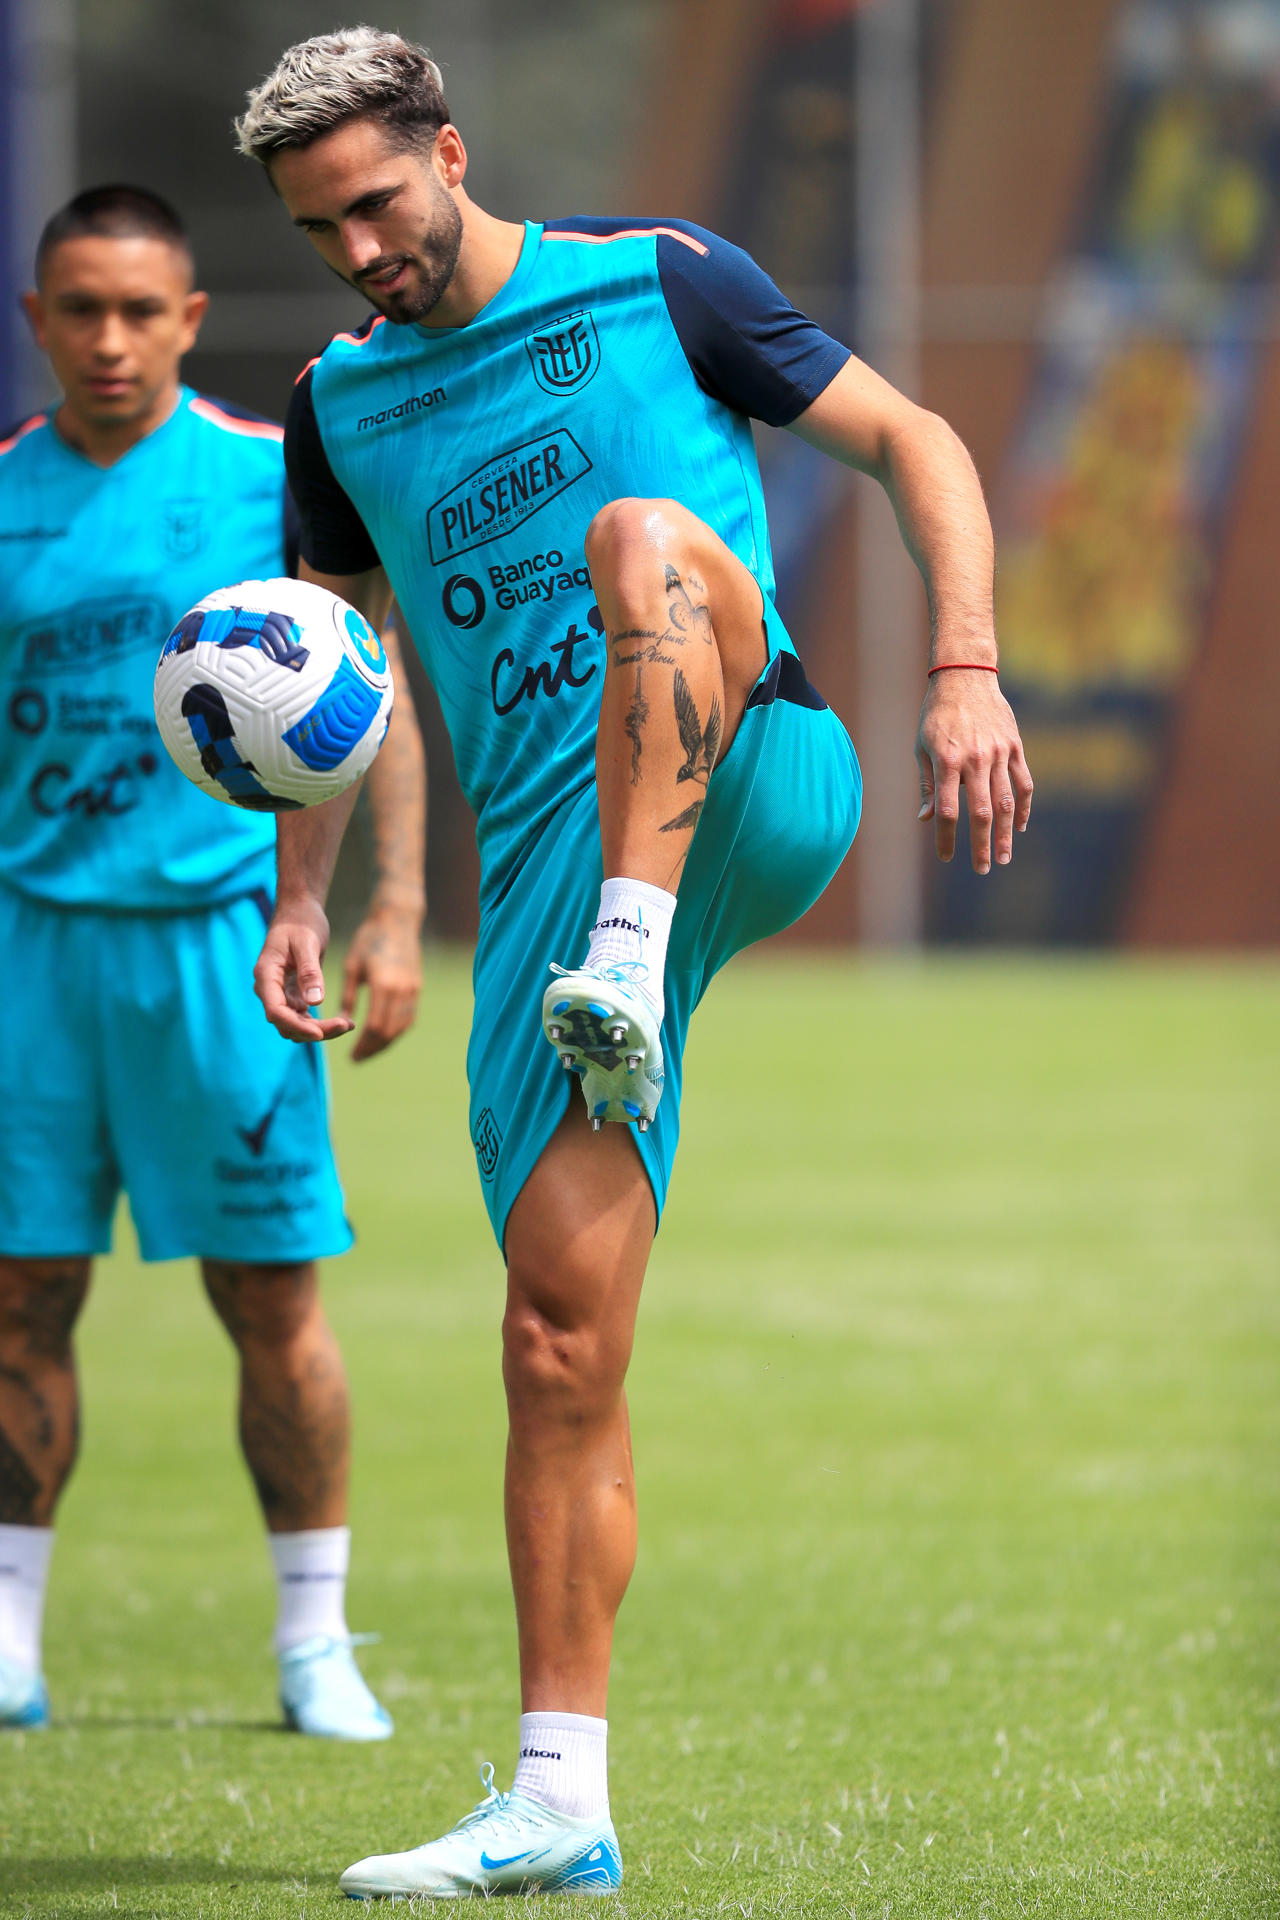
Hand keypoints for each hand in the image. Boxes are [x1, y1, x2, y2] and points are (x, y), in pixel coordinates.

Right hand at [253, 895, 355, 1044]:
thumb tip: (315, 1002)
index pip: (275, 1010)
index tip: (319, 1033)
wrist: (300, 912)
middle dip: (314, 1030)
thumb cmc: (301, 922)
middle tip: (345, 1026)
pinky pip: (304, 1018)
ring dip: (320, 1030)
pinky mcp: (293, 996)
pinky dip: (322, 1023)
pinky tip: (344, 1021)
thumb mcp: (308, 942)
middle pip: (286, 1023)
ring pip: (296, 1024)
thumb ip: (310, 971)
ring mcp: (281, 994)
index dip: (295, 1025)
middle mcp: (270, 989)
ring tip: (348, 1024)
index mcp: (266, 975)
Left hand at [341, 899, 422, 1061]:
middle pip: (389, 1032)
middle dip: (373, 1049)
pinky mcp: (417, 988)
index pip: (374, 1026)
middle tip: (357, 1058)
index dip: (363, 1045)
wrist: (396, 920)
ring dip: (385, 1042)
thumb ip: (347, 997)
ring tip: (368, 1050)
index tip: (350, 1056)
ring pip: (401, 1028)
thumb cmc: (368, 939)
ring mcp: (413, 990)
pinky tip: (383, 1035)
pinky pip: (408, 1018)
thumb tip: (340, 1022)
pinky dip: (396, 1031)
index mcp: (383, 985)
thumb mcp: (351, 967)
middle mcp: (402, 991)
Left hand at [916, 669, 1032, 872]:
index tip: (946, 858)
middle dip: (982, 845)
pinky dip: (1023, 807)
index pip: (948, 810)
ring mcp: (999, 753)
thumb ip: (928, 785)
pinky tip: (1019, 826)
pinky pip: (1023, 783)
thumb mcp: (922, 747)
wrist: (966, 676)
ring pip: (1006, 802)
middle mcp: (975, 760)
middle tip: (983, 869)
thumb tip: (926, 819)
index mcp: (947, 761)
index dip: (946, 838)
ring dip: (1006, 833)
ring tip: (1003, 857)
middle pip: (982, 812)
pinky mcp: (1015, 747)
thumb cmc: (937, 715)